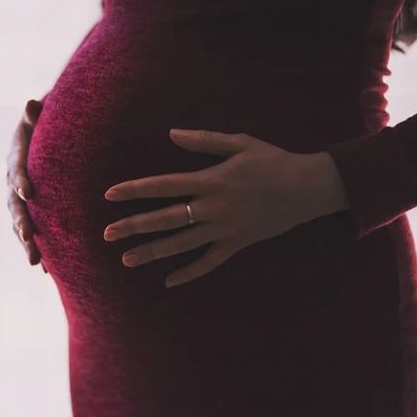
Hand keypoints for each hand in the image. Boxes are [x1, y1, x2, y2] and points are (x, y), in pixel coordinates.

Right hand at [6, 98, 46, 270]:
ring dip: (27, 243)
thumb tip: (31, 103)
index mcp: (16, 158)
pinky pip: (32, 233)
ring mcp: (20, 200)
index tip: (28, 192)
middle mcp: (13, 182)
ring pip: (20, 223)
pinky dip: (38, 249)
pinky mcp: (31, 212)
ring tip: (36, 261)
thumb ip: (36, 114)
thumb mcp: (41, 115)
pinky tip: (47, 270)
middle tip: (29, 235)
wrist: (48, 137)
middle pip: (14, 204)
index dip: (20, 180)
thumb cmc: (47, 123)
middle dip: (21, 221)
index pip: (16, 169)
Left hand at [103, 129, 347, 287]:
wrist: (308, 188)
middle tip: (107, 234)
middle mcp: (212, 207)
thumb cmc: (273, 160)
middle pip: (165, 219)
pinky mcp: (237, 244)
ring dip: (153, 252)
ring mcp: (224, 229)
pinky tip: (170, 282)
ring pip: (182, 244)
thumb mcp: (239, 142)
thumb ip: (203, 140)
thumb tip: (171, 134)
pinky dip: (190, 273)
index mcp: (209, 180)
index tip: (110, 195)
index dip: (134, 190)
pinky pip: (210, 262)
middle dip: (134, 226)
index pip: (162, 185)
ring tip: (127, 260)